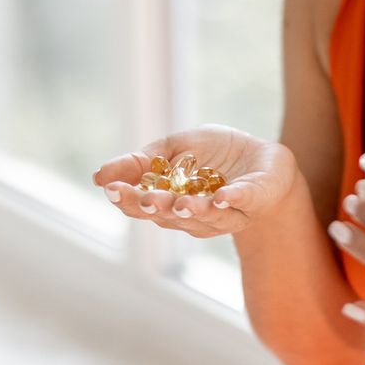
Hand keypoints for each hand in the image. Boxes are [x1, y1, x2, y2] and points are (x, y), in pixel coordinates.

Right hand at [92, 125, 296, 239]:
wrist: (265, 158)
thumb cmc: (215, 153)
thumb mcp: (174, 147)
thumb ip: (142, 161)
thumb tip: (99, 175)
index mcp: (171, 202)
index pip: (144, 205)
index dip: (128, 199)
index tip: (111, 189)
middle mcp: (195, 215)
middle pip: (171, 216)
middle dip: (157, 207)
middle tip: (144, 200)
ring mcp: (225, 213)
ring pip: (206, 217)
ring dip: (192, 210)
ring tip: (180, 203)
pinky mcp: (254, 201)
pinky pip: (242, 203)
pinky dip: (231, 201)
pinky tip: (221, 198)